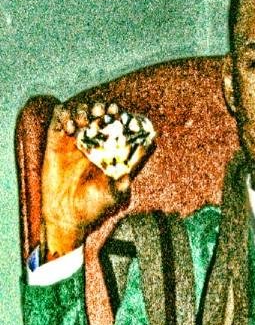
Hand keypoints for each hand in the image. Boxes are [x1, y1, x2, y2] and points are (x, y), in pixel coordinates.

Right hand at [41, 103, 149, 259]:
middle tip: (102, 111)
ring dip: (83, 110)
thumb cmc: (96, 207)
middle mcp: (96, 144)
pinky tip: (68, 126)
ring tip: (84, 120)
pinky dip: (63, 115)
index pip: (120, 127)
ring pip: (81, 113)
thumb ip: (122, 182)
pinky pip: (59, 119)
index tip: (122, 114)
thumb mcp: (114, 195)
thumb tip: (129, 172)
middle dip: (103, 108)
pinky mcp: (56, 143)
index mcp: (113, 152)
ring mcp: (76, 141)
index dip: (122, 117)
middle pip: (100, 115)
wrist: (67, 216)